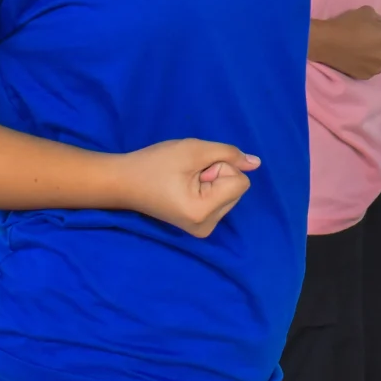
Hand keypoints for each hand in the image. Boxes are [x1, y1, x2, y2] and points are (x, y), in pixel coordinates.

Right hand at [115, 139, 260, 238]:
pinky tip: (184, 188)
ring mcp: (203, 229)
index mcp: (204, 213)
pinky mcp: (199, 226)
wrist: (123, 181)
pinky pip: (220, 199)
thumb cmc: (155, 164)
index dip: (220, 167)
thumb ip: (229, 154)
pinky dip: (208, 188)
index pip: (241, 182)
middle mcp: (207, 227)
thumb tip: (257, 163)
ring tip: (183, 180)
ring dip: (212, 180)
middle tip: (186, 174)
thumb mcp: (194, 150)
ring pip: (230, 193)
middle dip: (217, 174)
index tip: (194, 170)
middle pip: (236, 188)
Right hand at [310, 6, 380, 79]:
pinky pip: (369, 68)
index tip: (374, 27)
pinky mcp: (366, 76)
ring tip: (359, 50)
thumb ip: (378, 19)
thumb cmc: (348, 24)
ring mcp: (377, 68)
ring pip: (379, 59)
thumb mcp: (367, 11)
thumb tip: (379, 25)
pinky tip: (354, 58)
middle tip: (366, 38)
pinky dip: (364, 64)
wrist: (327, 42)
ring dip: (373, 55)